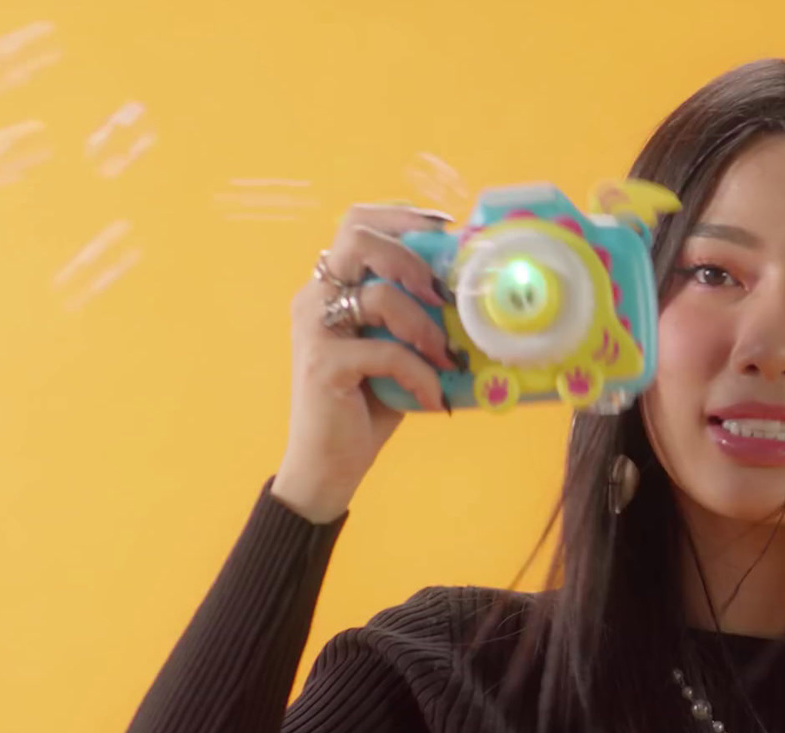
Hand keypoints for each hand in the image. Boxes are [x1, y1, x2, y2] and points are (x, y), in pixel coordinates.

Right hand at [271, 203, 456, 522]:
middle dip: (410, 257)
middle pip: (356, 237)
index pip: (357, 223)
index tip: (445, 227)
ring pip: (379, 296)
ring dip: (425, 327)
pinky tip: (435, 399)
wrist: (329, 465)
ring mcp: (314, 328)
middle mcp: (315, 298)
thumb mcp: (398, 350)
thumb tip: (471, 293)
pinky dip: (419, 375)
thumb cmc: (367, 405)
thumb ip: (417, 316)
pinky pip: (385, 352)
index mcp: (331, 286)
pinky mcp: (322, 364)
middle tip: (441, 294)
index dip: (400, 215)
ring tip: (446, 358)